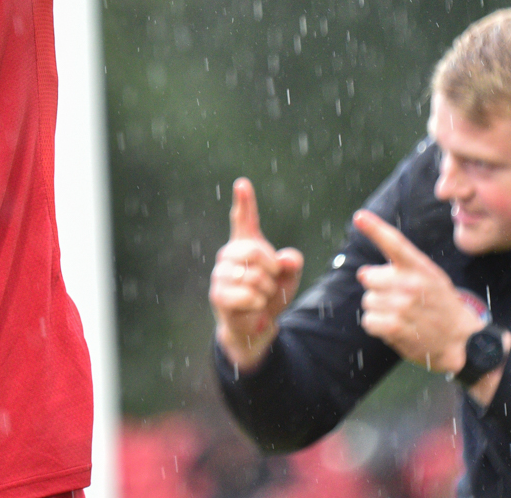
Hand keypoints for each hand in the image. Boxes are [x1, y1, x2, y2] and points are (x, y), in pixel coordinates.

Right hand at [209, 178, 303, 371]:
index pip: (243, 219)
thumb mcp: (287, 278)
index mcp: (246, 245)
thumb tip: (288, 259)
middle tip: (270, 283)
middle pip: (256, 252)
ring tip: (260, 298)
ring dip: (265, 292)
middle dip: (271, 271)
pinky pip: (248, 296)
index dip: (244, 201)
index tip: (243, 184)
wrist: (255, 326)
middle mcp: (229, 255)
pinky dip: (258, 306)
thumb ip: (291, 264)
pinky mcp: (218, 295)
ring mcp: (220, 275)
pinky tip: (253, 309)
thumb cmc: (270, 295)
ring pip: (253, 278)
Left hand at [353, 210, 484, 373]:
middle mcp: (411, 284)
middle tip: (398, 298)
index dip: (375, 229)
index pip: (395, 243)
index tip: (359, 217)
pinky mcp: (395, 327)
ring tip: (402, 314)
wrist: (461, 339)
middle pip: (368, 277)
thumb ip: (399, 269)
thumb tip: (362, 274)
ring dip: (379, 309)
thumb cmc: (440, 304)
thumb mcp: (430, 277)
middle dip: (377, 287)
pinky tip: (396, 328)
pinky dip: (377, 326)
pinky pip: (368, 321)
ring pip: (368, 300)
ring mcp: (403, 306)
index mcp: (421, 267)